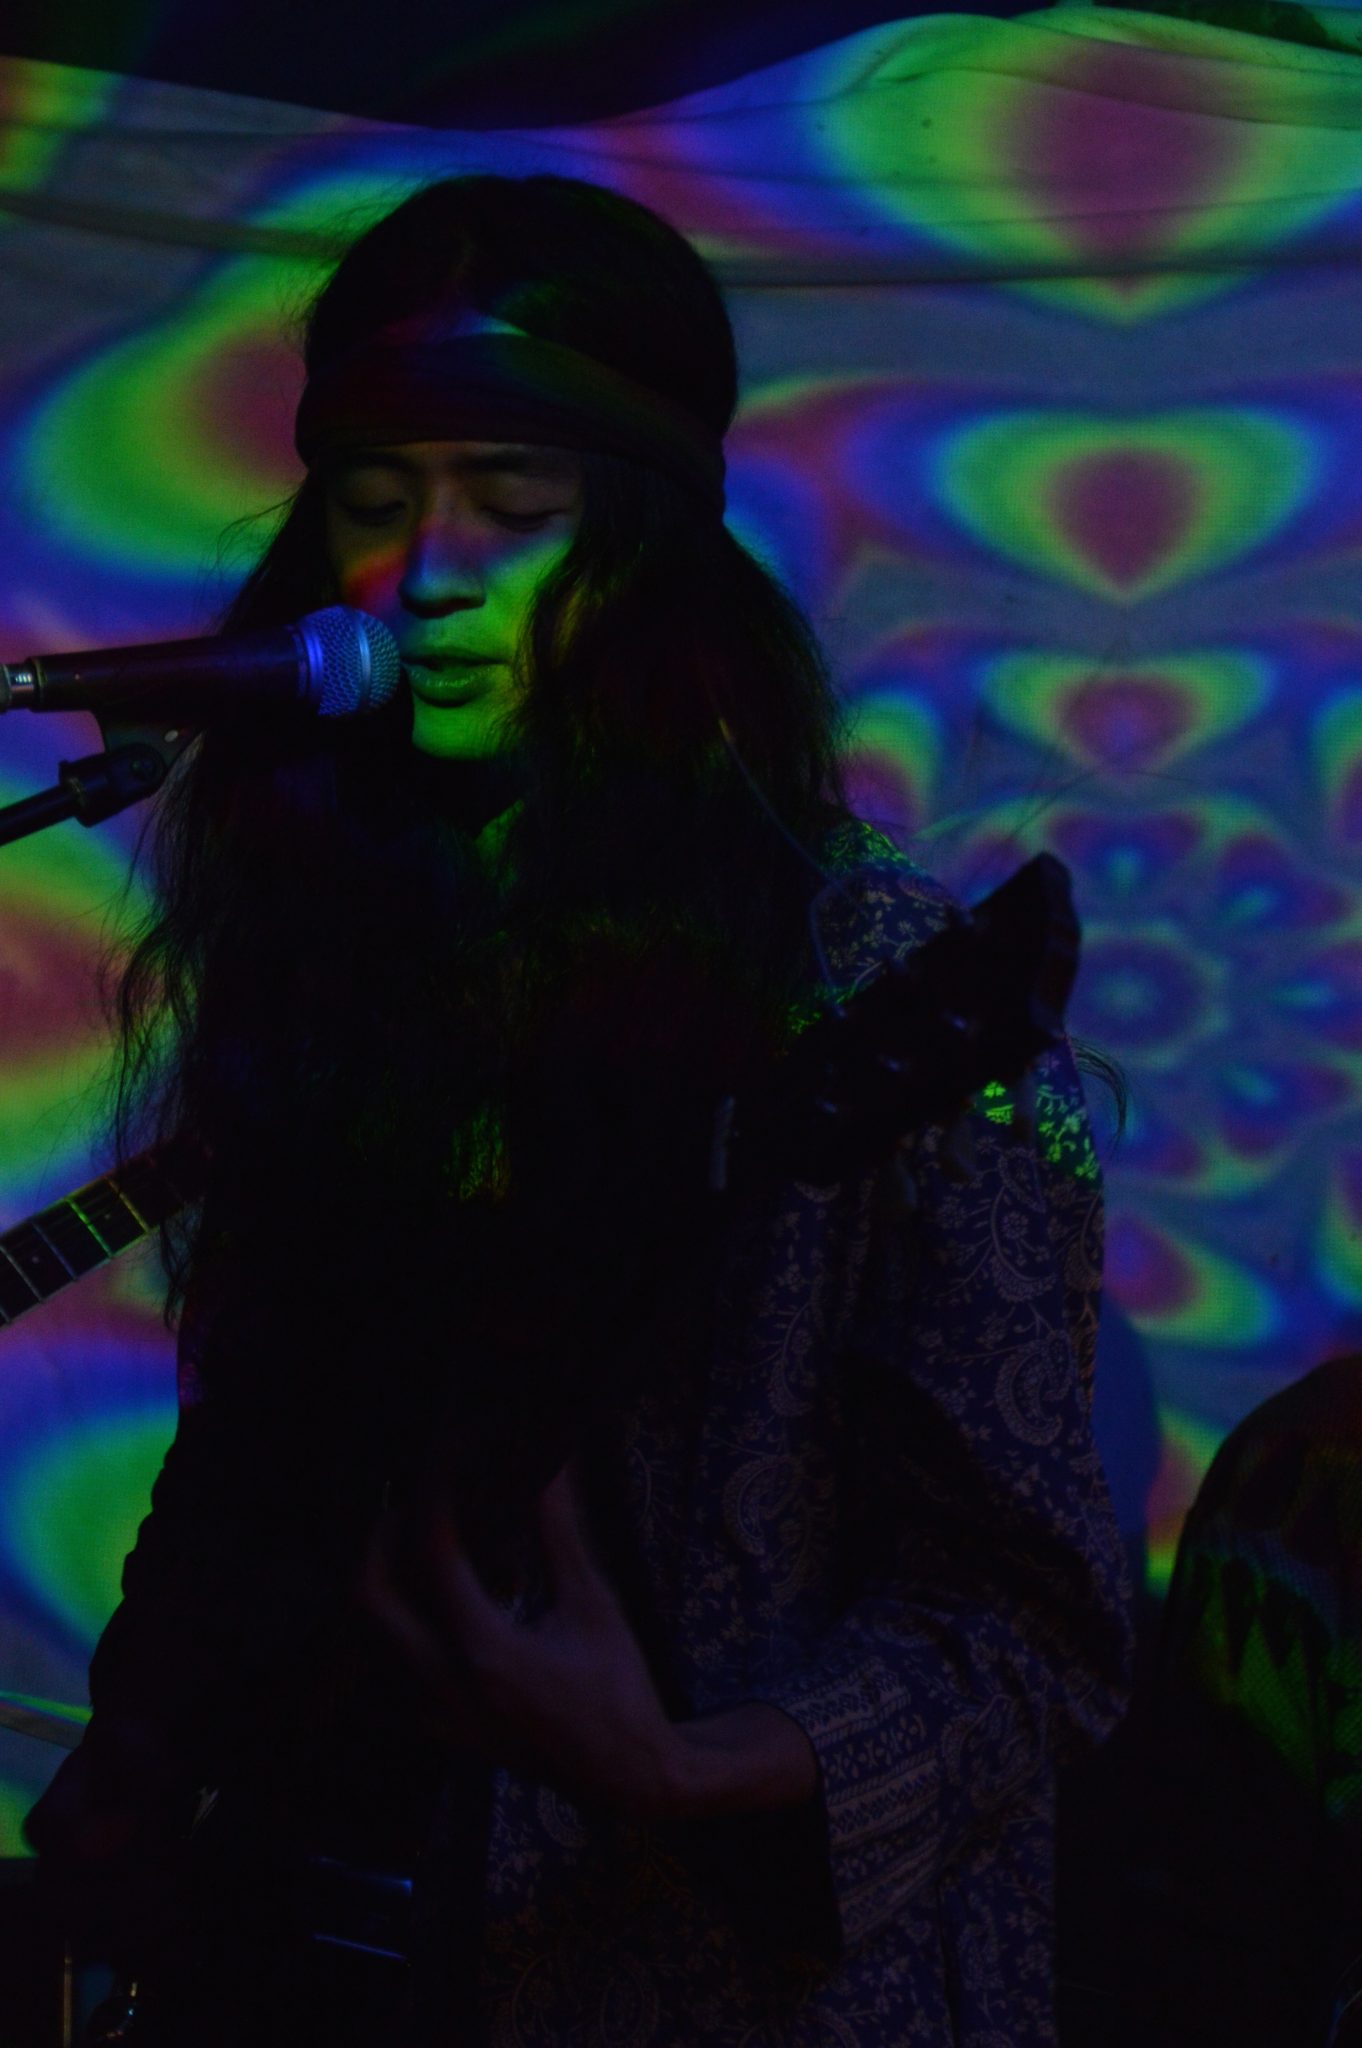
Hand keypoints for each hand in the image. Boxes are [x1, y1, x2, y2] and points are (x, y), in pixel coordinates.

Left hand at [358, 1464, 685, 1820]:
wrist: (623, 1775)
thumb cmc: (617, 1687)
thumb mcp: (592, 1606)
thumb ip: (558, 1535)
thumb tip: (550, 1463)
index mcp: (485, 1650)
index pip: (433, 1550)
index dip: (437, 1489)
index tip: (453, 1453)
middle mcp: (441, 1684)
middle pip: (366, 1595)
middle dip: (380, 1535)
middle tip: (414, 1499)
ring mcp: (428, 1713)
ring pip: (363, 1636)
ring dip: (378, 1579)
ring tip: (418, 1541)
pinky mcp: (430, 1727)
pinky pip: (378, 1669)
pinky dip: (388, 1625)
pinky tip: (428, 1598)